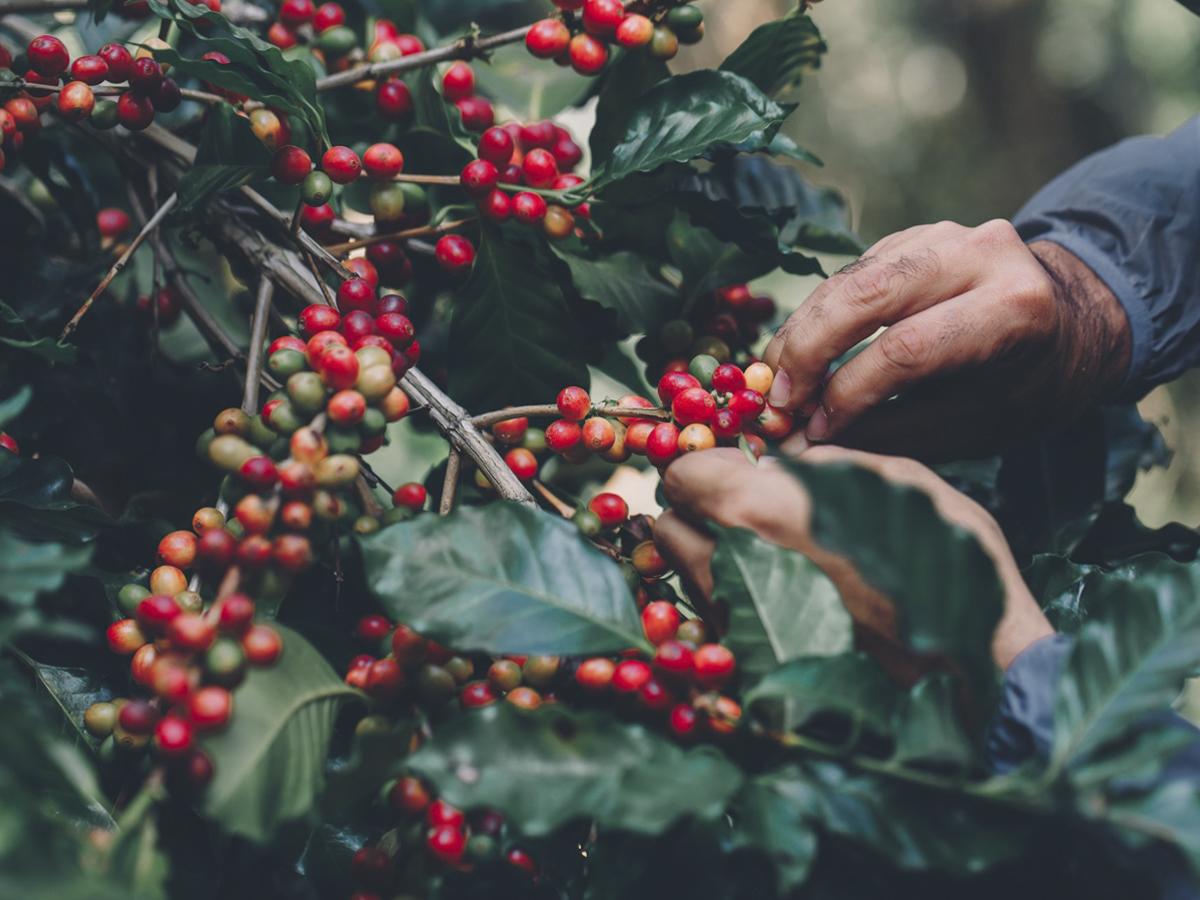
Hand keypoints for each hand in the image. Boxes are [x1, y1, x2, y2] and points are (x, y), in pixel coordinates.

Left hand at [653, 445, 1052, 671]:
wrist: (970, 670)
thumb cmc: (944, 563)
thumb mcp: (894, 481)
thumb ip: (821, 464)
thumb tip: (777, 466)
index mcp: (761, 511)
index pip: (681, 475)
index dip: (705, 466)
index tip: (735, 469)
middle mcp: (732, 568)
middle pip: (669, 527)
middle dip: (697, 512)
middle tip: (744, 508)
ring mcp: (737, 625)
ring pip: (686, 575)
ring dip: (712, 556)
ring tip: (770, 553)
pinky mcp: (749, 666)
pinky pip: (716, 618)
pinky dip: (734, 599)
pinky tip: (785, 594)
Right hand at [762, 221, 1131, 459]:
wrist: (1068, 323)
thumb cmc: (1023, 389)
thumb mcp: (972, 425)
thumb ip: (890, 431)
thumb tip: (807, 443)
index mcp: (1012, 311)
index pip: (908, 350)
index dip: (848, 392)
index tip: (811, 430)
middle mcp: (980, 255)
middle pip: (867, 295)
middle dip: (808, 349)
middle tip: (775, 399)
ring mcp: (945, 234)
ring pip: (849, 278)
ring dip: (802, 330)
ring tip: (775, 380)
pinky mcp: (914, 234)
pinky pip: (850, 273)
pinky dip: (818, 313)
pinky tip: (801, 351)